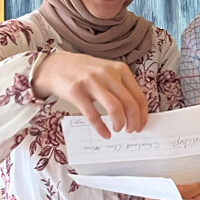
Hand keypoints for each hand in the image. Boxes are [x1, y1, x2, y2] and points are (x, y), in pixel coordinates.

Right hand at [32, 51, 147, 137]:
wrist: (56, 66)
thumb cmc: (84, 71)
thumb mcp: (107, 72)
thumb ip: (121, 86)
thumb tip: (136, 111)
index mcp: (119, 69)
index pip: (138, 95)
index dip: (142, 114)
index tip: (141, 124)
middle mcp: (107, 74)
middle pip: (129, 103)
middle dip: (133, 121)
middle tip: (131, 130)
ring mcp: (91, 82)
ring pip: (114, 108)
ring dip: (120, 123)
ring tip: (118, 129)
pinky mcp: (76, 91)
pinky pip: (93, 115)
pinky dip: (101, 128)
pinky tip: (105, 133)